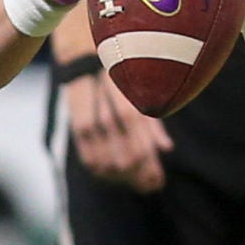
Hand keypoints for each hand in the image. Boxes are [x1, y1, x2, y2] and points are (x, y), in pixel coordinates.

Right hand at [63, 69, 171, 192]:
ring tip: (136, 181)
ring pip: (107, 166)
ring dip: (123, 178)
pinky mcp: (77, 130)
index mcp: (129, 111)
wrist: (87, 60)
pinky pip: (89, 160)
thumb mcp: (144, 96)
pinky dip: (103, 172)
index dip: (150, 172)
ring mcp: (90, 127)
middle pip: (126, 163)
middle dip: (140, 178)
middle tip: (150, 185)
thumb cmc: (123, 78)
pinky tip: (114, 173)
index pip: (141, 153)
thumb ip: (154, 124)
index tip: (158, 182)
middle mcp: (109, 121)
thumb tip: (167, 148)